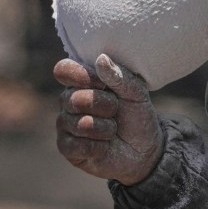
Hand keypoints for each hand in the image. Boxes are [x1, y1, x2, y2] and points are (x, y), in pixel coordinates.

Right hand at [53, 55, 162, 186]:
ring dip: (105, 129)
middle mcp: (68, 101)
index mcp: (81, 82)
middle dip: (105, 106)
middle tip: (116, 111)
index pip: (64, 70)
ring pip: (80, 124)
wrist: (143, 150)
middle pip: (75, 99)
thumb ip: (119, 76)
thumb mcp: (136, 94)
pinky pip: (78, 146)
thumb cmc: (136, 116)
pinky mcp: (66, 148)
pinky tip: (104, 146)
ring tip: (113, 130)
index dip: (82, 76)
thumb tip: (101, 59)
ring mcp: (65, 124)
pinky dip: (99, 146)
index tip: (103, 84)